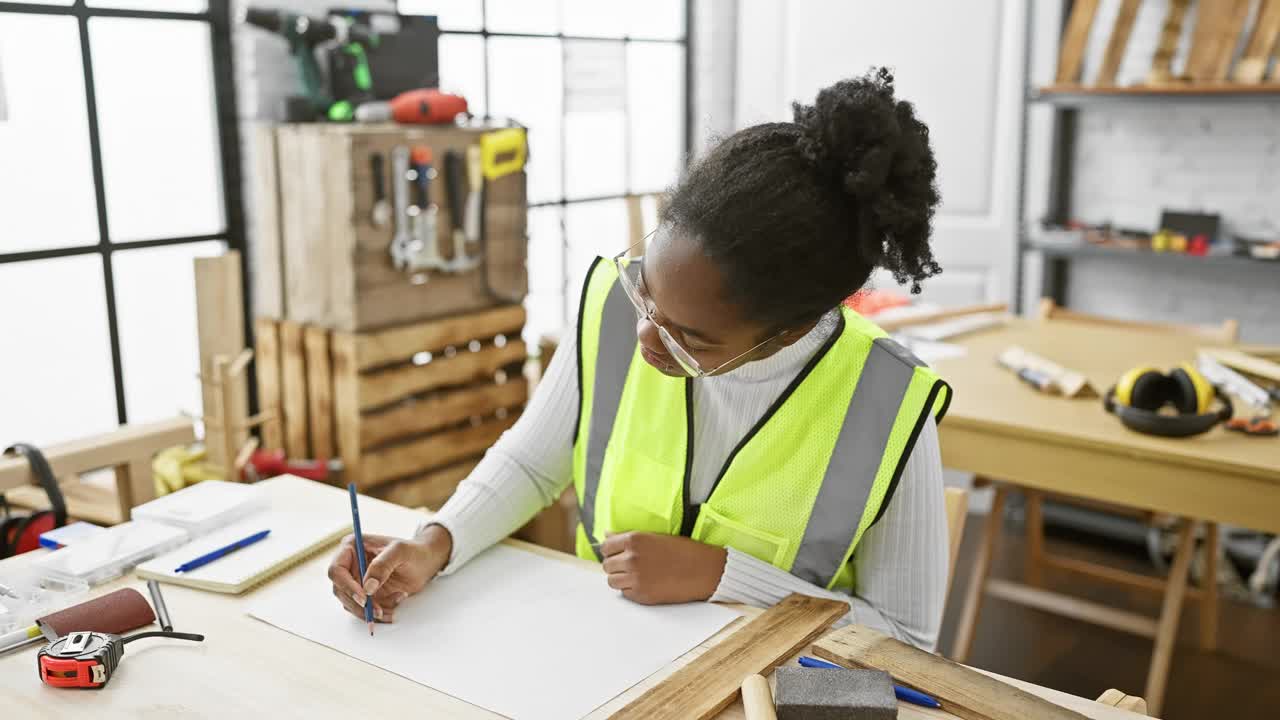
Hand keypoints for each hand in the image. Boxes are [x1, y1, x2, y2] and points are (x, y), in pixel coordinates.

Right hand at [327, 525, 451, 622]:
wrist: (424, 562)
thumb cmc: (412, 551)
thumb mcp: (400, 551)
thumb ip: (383, 565)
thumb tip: (367, 587)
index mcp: (351, 547)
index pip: (337, 570)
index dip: (347, 586)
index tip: (364, 598)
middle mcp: (349, 565)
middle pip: (341, 591)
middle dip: (360, 604)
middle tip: (379, 611)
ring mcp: (355, 581)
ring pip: (351, 603)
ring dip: (370, 610)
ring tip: (396, 600)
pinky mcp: (364, 595)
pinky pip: (364, 610)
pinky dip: (378, 612)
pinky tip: (397, 601)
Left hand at [600, 531, 726, 604]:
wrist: (703, 570)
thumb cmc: (682, 551)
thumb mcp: (654, 537)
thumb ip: (628, 537)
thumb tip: (607, 535)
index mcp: (634, 540)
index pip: (605, 547)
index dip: (612, 550)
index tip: (618, 552)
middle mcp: (631, 558)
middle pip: (607, 565)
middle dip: (616, 564)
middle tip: (631, 564)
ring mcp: (635, 578)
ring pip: (612, 581)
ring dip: (621, 578)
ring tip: (637, 574)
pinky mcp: (641, 595)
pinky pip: (624, 593)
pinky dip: (631, 589)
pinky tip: (646, 583)